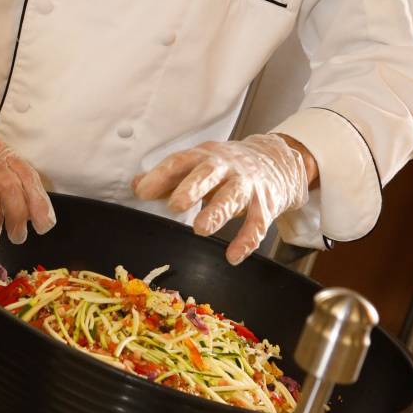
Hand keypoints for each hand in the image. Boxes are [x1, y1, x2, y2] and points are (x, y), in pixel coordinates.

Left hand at [133, 132, 310, 265]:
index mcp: (204, 156)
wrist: (275, 162)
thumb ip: (169, 177)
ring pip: (233, 197)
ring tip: (200, 229)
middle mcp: (226, 168)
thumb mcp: (198, 164)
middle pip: (208, 174)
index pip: (180, 162)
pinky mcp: (265, 205)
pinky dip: (246, 241)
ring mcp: (247, 186)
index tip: (143, 191)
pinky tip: (233, 256)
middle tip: (176, 204)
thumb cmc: (227, 167)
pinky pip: (257, 224)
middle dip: (192, 188)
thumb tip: (137, 185)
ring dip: (217, 213)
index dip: (161, 175)